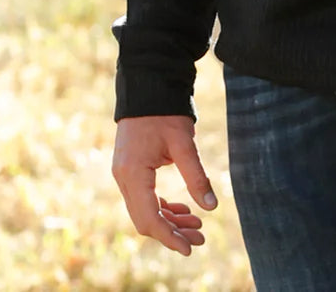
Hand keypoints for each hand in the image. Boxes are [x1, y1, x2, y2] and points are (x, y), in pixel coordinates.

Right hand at [112, 114, 217, 255]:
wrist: (147, 87)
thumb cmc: (165, 112)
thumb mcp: (183, 143)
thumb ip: (196, 176)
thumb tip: (212, 207)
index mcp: (133, 173)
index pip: (149, 217)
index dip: (170, 236)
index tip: (190, 248)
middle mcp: (123, 178)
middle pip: (145, 219)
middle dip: (172, 232)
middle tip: (200, 238)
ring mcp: (124, 175)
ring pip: (144, 210)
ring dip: (169, 221)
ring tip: (197, 225)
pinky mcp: (130, 170)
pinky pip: (144, 198)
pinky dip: (162, 207)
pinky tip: (183, 208)